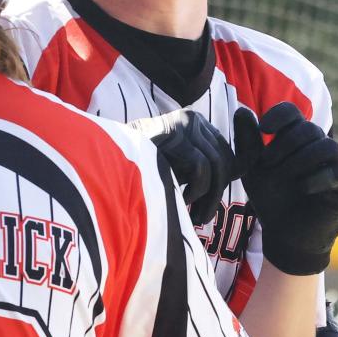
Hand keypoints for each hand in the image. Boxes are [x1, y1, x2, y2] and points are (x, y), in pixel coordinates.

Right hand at [129, 110, 234, 225]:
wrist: (104, 163)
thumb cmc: (139, 171)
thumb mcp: (175, 167)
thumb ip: (200, 169)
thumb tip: (233, 177)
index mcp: (195, 124)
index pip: (228, 152)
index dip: (227, 179)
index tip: (212, 202)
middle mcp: (193, 119)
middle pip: (226, 159)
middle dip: (217, 193)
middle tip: (202, 217)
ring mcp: (185, 124)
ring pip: (216, 166)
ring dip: (208, 197)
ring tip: (195, 215)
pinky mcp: (176, 133)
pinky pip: (201, 168)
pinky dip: (195, 190)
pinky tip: (181, 199)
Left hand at [233, 102, 337, 274]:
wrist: (285, 233)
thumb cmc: (270, 196)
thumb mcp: (252, 170)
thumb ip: (247, 142)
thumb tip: (241, 110)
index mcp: (294, 139)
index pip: (292, 112)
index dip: (279, 115)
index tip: (263, 129)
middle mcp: (316, 147)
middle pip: (309, 129)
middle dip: (285, 143)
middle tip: (266, 162)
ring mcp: (334, 166)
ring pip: (329, 146)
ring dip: (303, 158)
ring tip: (285, 175)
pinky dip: (319, 178)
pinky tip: (302, 187)